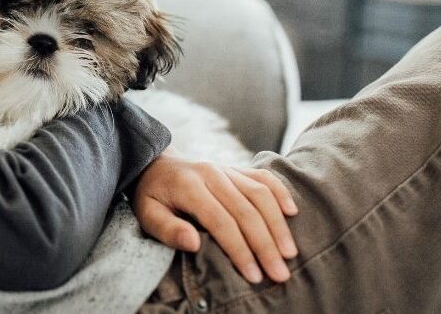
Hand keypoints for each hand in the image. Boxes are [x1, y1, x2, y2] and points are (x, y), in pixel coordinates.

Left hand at [131, 151, 298, 283]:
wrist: (156, 164)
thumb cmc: (152, 196)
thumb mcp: (147, 214)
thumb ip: (167, 230)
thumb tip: (194, 244)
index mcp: (188, 186)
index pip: (221, 222)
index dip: (240, 250)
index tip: (254, 276)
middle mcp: (211, 174)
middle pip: (246, 211)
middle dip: (265, 245)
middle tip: (280, 274)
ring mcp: (226, 168)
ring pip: (260, 194)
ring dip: (278, 225)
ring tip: (290, 253)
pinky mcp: (237, 168)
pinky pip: (264, 176)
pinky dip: (280, 192)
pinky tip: (292, 212)